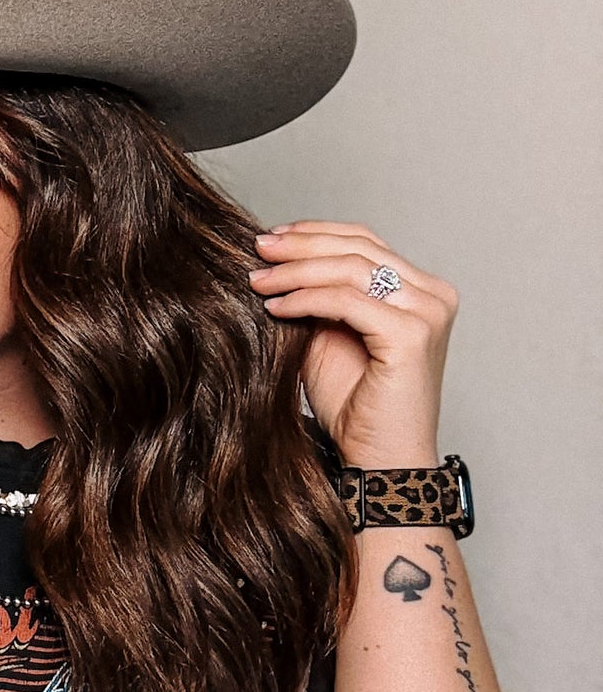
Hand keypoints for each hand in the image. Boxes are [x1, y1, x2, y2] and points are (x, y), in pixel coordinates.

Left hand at [248, 219, 457, 467]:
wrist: (378, 459)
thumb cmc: (355, 406)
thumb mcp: (329, 335)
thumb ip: (318, 296)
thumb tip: (277, 259)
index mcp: (420, 290)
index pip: (365, 241)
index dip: (316, 232)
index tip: (272, 237)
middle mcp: (432, 295)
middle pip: (358, 248)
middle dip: (301, 246)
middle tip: (258, 249)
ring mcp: (427, 313)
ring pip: (351, 269)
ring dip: (297, 270)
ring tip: (259, 280)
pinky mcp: (412, 335)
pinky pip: (348, 301)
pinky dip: (307, 299)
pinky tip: (277, 306)